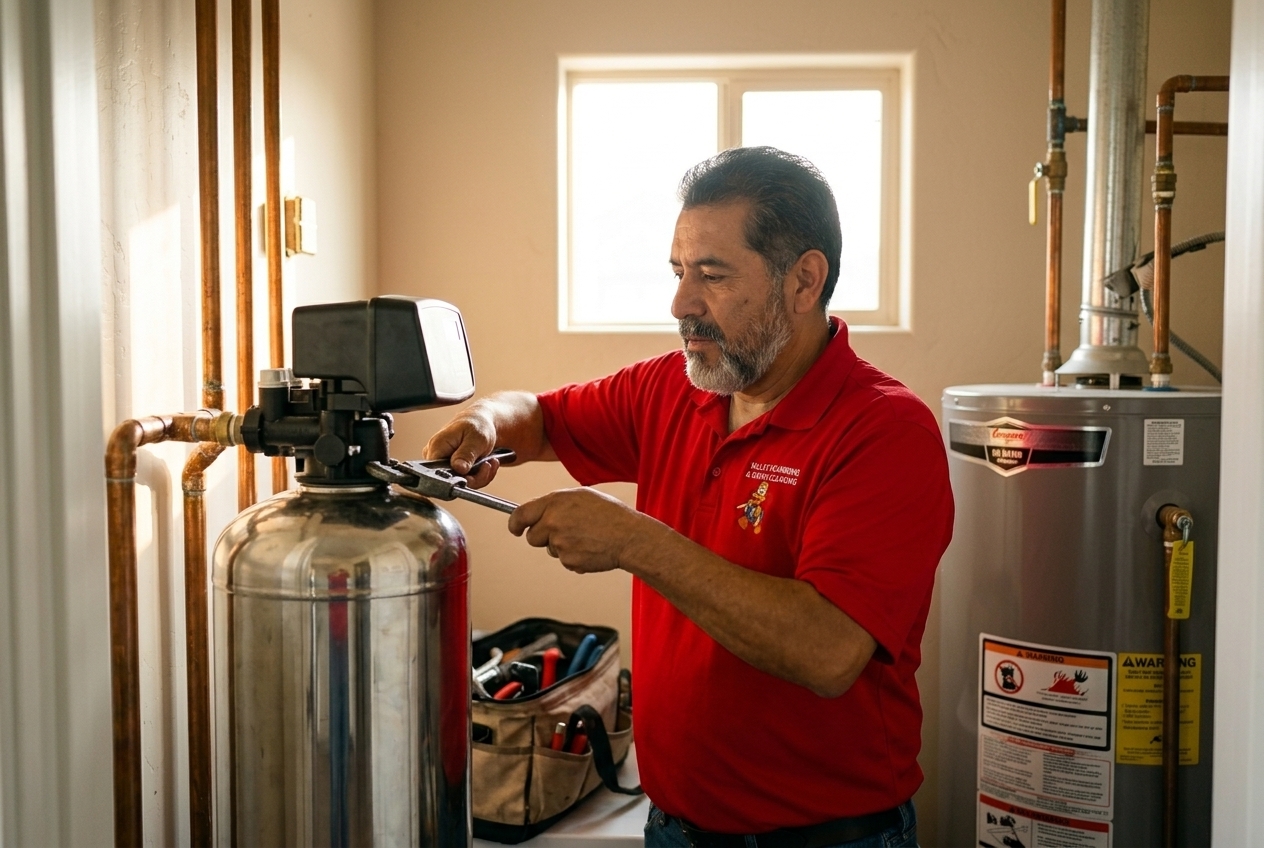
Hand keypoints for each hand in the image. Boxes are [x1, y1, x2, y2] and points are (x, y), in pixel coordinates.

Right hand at [424, 408, 499, 487]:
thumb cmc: (477, 425)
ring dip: (480, 476)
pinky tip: (487, 464)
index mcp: (437, 446)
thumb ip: (466, 454)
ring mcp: (441, 463)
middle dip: (475, 477)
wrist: (481, 422)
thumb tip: (458, 469)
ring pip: (460, 481)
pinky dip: (479, 475)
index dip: (460, 477)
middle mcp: (435, 456)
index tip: (480, 469)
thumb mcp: (476, 439)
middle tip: (489, 465)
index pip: (440, 473)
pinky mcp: (450, 468)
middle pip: (451, 480)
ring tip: (491, 462)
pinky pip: (464, 479)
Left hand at [508, 487, 658, 573]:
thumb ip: (555, 503)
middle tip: (563, 532)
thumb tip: (538, 512)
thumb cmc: (609, 514)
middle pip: (532, 537)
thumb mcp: (581, 496)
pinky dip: (574, 557)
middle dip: (542, 537)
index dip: (515, 524)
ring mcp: (560, 543)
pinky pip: (564, 561)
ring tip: (584, 537)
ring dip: (560, 546)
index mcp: (554, 503)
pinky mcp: (568, 561)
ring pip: (549, 549)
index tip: (515, 529)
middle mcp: (553, 522)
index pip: (520, 515)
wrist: (628, 537)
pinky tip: (589, 548)